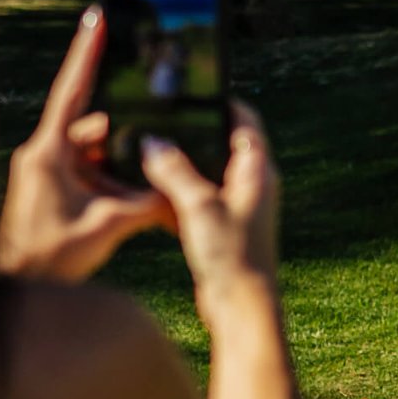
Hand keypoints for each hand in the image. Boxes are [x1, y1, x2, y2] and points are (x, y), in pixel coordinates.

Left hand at [0, 8, 173, 280]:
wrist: (19, 290)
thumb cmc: (50, 258)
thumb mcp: (107, 227)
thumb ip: (144, 202)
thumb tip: (174, 188)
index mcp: (48, 153)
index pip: (71, 92)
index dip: (85, 53)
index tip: (96, 19)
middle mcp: (45, 155)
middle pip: (96, 129)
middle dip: (127, 140)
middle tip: (157, 148)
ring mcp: (48, 173)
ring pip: (98, 156)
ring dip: (122, 172)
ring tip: (140, 198)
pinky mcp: (54, 190)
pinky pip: (92, 176)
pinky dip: (114, 187)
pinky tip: (135, 206)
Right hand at [137, 103, 280, 328]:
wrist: (240, 310)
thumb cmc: (231, 255)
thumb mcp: (199, 205)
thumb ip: (174, 170)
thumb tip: (151, 141)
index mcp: (257, 171)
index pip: (244, 121)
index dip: (221, 102)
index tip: (192, 89)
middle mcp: (250, 186)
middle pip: (219, 145)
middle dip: (189, 134)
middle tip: (155, 117)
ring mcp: (233, 209)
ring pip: (201, 176)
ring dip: (175, 167)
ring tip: (139, 149)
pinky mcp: (217, 231)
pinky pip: (191, 203)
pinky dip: (170, 197)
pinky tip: (141, 191)